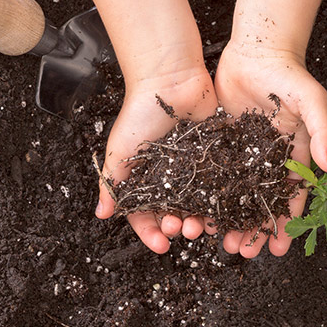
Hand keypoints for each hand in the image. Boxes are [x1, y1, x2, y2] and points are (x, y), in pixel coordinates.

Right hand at [96, 68, 218, 252]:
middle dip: (177, 227)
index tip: (161, 246)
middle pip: (175, 213)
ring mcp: (194, 168)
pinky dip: (223, 200)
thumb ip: (112, 182)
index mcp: (145, 179)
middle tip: (180, 230)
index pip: (146, 215)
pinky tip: (223, 211)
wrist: (170, 80)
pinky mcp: (216, 156)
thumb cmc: (140, 111)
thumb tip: (103, 214)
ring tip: (201, 225)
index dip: (151, 232)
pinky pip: (222, 183)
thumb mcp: (120, 150)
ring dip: (200, 219)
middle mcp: (171, 177)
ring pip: (199, 204)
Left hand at [215, 42, 326, 257]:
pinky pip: (212, 174)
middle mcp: (268, 159)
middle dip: (251, 229)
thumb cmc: (289, 74)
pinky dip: (206, 195)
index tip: (278, 249)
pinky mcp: (220, 142)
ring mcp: (243, 152)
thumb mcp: (312, 101)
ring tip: (215, 239)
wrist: (256, 48)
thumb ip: (323, 132)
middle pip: (260, 203)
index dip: (286, 223)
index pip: (291, 196)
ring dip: (226, 218)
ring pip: (233, 194)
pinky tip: (196, 213)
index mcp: (293, 155)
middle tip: (241, 251)